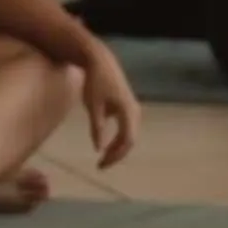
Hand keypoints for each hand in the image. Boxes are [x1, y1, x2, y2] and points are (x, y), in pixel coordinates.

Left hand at [78, 43, 142, 167]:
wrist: (100, 61)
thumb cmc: (94, 81)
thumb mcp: (92, 106)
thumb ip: (96, 128)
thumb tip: (98, 149)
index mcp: (128, 111)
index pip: (127, 141)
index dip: (115, 155)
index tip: (100, 165)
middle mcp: (135, 111)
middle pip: (130, 140)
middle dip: (116, 155)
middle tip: (100, 166)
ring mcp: (133, 109)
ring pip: (129, 135)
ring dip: (117, 148)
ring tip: (103, 158)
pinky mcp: (127, 108)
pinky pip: (126, 129)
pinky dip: (117, 139)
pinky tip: (106, 145)